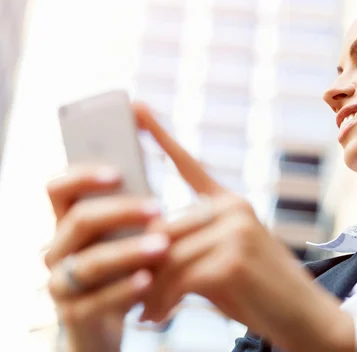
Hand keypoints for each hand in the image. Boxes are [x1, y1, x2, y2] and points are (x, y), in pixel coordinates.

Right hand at [45, 165, 169, 351]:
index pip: (59, 189)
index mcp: (66, 222)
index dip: (83, 177)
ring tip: (163, 245)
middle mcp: (57, 250)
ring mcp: (61, 283)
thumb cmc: (125, 265)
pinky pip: (98, 300)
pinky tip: (149, 279)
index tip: (118, 173)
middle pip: (80, 220)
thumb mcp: (128, 237)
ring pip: (90, 261)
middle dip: (121, 211)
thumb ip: (134, 215)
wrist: (111, 319)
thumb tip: (159, 191)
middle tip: (158, 207)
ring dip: (128, 251)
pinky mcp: (74, 315)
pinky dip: (125, 288)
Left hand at [133, 104, 356, 351]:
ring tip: (147, 313)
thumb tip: (140, 250)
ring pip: (165, 254)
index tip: (135, 107)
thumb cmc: (260, 293)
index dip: (160, 135)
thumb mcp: (223, 260)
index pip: (189, 165)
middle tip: (130, 295)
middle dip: (140, 264)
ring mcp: (234, 229)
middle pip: (161, 228)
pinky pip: (176, 277)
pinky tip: (158, 317)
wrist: (306, 318)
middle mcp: (232, 209)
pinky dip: (161, 302)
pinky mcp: (232, 257)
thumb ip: (190, 245)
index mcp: (230, 205)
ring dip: (149, 290)